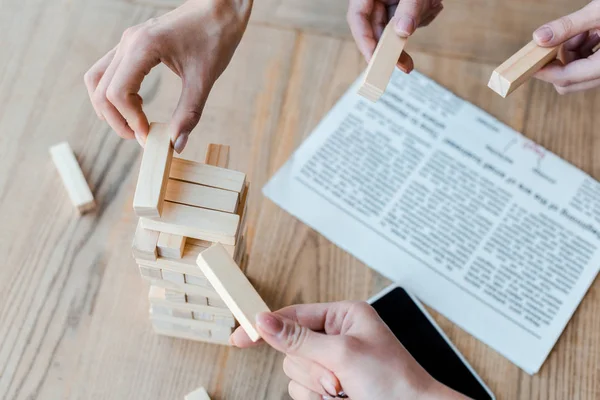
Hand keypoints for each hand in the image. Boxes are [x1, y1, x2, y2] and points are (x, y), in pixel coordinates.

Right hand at [84, 0, 251, 151]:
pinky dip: (115, 92)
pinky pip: (109, 71)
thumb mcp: (204, 80)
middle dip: (116, 120)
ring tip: (135, 123)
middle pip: (101, 90)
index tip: (150, 135)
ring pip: (98, 79)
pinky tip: (138, 105)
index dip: (130, 120)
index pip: (117, 93)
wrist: (219, 8)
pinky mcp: (132, 44)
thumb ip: (189, 113)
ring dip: (109, 107)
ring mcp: (127, 41)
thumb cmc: (215, 37)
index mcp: (143, 47)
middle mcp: (128, 42)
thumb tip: (176, 145)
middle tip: (140, 137)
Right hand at [230, 301, 466, 399]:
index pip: (294, 315)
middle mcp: (335, 338)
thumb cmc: (394, 379)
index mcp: (344, 317)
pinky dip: (317, 399)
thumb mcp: (344, 353)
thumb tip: (265, 321)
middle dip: (311, 369)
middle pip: (291, 349)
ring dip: (316, 387)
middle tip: (336, 379)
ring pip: (294, 374)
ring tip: (345, 391)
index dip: (267, 325)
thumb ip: (300, 338)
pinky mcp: (329, 387)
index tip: (240, 337)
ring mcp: (331, 364)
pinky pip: (302, 392)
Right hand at [346, 0, 443, 72]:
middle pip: (375, 29)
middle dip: (392, 48)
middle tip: (404, 66)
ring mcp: (388, 1)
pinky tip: (432, 5)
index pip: (357, 19)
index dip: (365, 42)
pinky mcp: (401, 5)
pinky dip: (422, 18)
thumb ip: (410, 9)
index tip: (375, 62)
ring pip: (393, 28)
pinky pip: (407, 21)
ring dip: (412, 27)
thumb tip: (403, 33)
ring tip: (430, 7)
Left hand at [533, 0, 599, 93]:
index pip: (567, 78)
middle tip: (562, 37)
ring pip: (577, 72)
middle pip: (569, 83)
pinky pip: (588, 63)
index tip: (527, 62)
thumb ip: (569, 25)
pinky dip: (584, 48)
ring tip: (587, 28)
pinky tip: (593, 30)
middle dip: (559, 62)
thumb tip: (538, 38)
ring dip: (573, 52)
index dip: (544, 71)